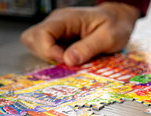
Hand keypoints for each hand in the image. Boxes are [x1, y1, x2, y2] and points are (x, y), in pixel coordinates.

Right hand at [21, 2, 140, 65]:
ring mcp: (57, 30)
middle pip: (32, 38)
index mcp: (67, 19)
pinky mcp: (59, 38)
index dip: (49, 52)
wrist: (119, 19)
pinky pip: (46, 49)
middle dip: (45, 55)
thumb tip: (68, 60)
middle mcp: (57, 22)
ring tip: (69, 60)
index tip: (66, 61)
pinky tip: (70, 59)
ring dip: (49, 57)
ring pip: (35, 44)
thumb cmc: (115, 25)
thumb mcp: (108, 37)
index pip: (42, 33)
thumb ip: (88, 48)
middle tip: (66, 61)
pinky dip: (54, 57)